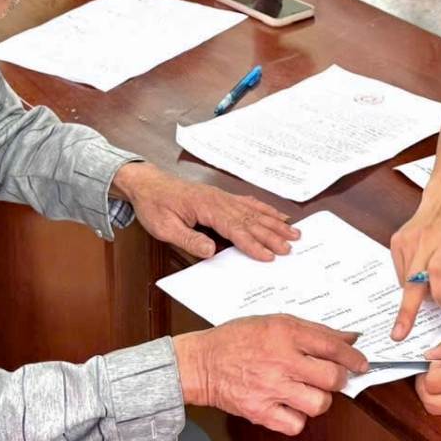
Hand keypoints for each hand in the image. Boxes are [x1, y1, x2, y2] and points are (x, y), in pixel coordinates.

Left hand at [113, 162, 298, 260]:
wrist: (148, 185)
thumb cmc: (155, 206)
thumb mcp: (164, 228)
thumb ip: (189, 240)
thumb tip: (211, 251)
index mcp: (207, 207)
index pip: (235, 228)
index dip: (253, 243)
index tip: (269, 255)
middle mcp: (219, 200)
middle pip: (251, 220)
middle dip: (272, 234)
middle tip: (290, 246)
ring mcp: (222, 197)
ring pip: (254, 211)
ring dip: (274, 222)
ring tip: (293, 231)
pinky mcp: (221, 198)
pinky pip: (248, 203)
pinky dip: (264, 210)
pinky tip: (275, 215)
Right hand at [173, 315, 368, 434]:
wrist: (202, 362)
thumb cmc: (236, 339)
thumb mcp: (275, 321)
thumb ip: (313, 330)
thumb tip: (348, 338)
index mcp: (284, 333)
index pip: (332, 346)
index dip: (353, 357)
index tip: (361, 362)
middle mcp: (281, 360)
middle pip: (331, 377)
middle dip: (339, 378)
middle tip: (332, 377)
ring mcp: (271, 388)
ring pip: (319, 404)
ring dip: (319, 399)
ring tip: (308, 391)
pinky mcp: (261, 412)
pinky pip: (296, 424)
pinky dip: (298, 418)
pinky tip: (290, 405)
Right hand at [389, 181, 440, 340]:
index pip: (438, 272)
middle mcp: (425, 240)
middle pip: (413, 281)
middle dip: (406, 310)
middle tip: (398, 334)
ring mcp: (407, 241)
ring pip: (407, 281)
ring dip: (420, 290)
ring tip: (435, 276)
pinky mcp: (397, 242)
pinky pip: (401, 273)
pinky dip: (411, 280)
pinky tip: (423, 267)